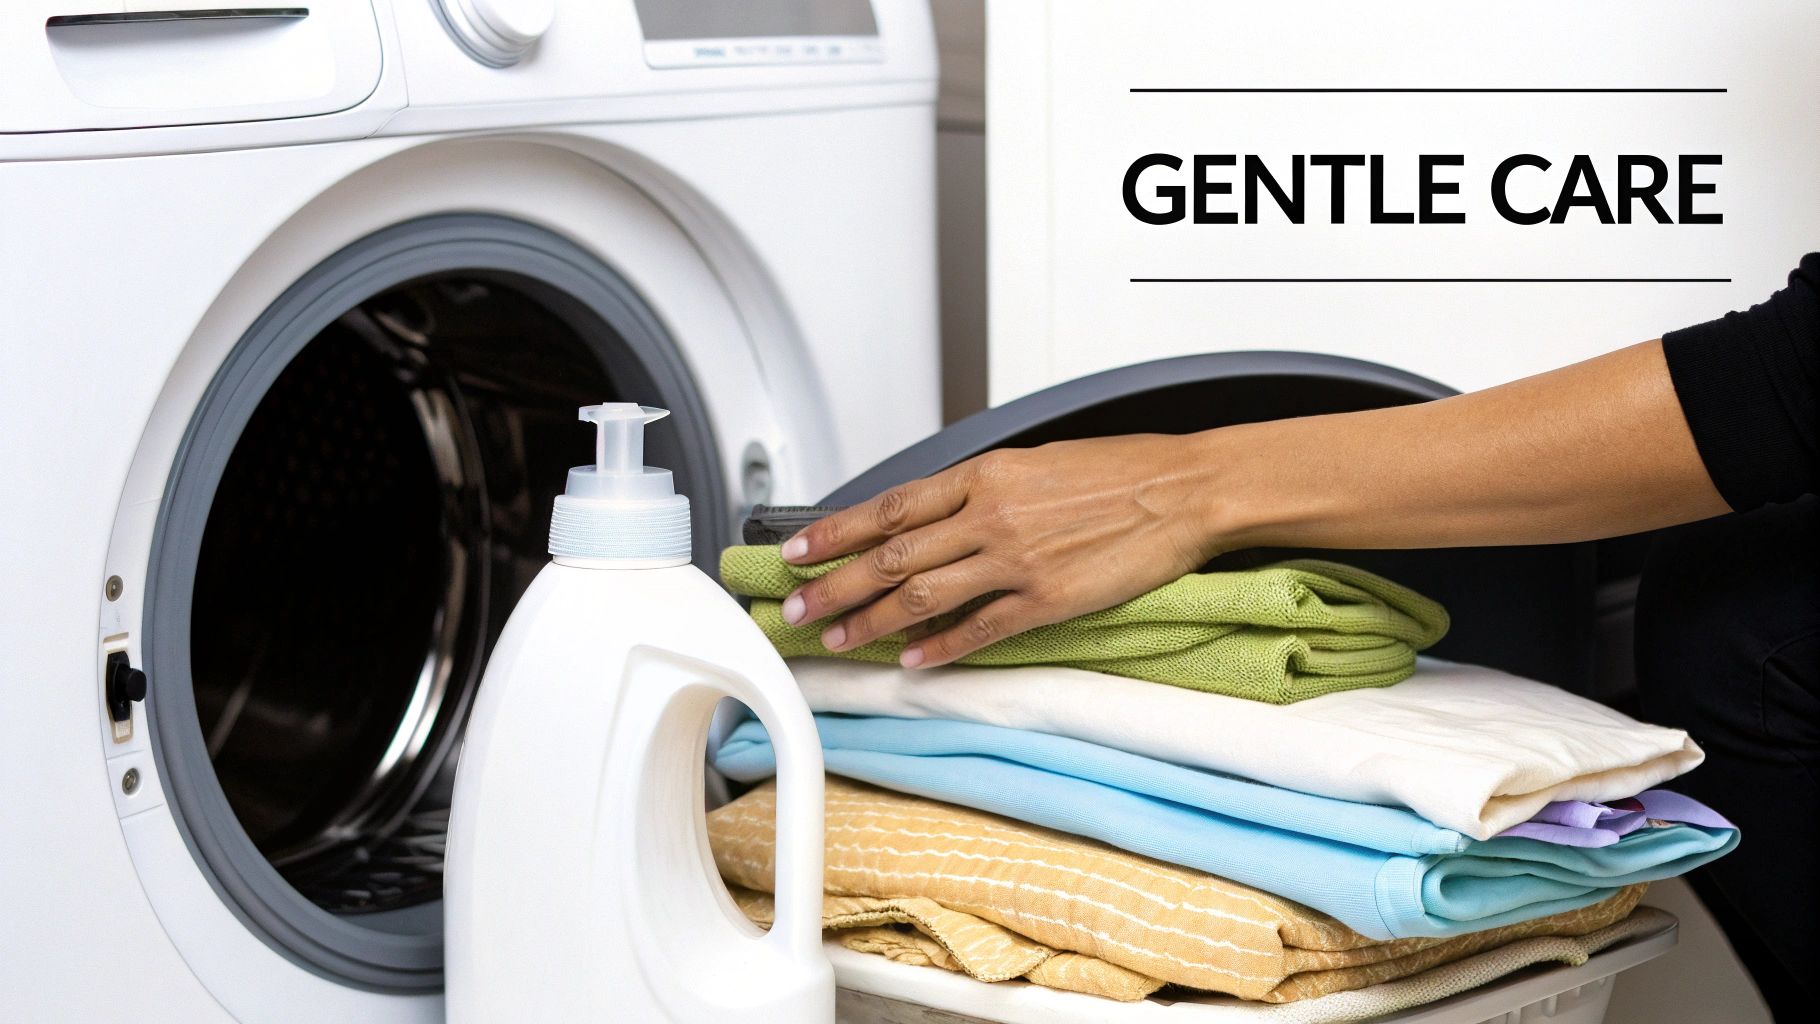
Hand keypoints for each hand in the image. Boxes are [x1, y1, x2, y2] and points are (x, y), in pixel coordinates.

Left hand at [778, 433, 1219, 667]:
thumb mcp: (1037, 461)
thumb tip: (939, 512)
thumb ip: (983, 488)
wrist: (1183, 489)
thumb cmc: (1120, 472)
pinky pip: (980, 628)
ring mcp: (1017, 559)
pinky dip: (941, 646)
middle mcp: (991, 515)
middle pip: (891, 554)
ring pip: (922, 594)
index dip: (835, 531)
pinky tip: (912, 661)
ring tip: (837, 640)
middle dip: (835, 585)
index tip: (797, 550)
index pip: (889, 506)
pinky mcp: (1047, 598)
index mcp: (985, 475)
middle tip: (797, 609)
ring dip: (872, 621)